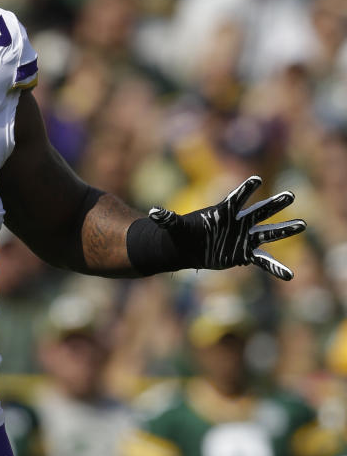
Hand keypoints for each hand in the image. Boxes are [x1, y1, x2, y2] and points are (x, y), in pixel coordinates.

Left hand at [148, 175, 303, 281]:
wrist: (187, 247)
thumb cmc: (182, 234)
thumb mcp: (174, 227)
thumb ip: (167, 219)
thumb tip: (153, 213)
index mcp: (223, 212)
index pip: (237, 198)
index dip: (246, 189)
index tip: (256, 180)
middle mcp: (238, 223)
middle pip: (259, 211)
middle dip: (274, 204)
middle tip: (290, 194)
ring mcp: (243, 238)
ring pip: (267, 233)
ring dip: (284, 230)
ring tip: (302, 224)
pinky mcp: (243, 254)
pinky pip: (263, 261)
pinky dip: (275, 268)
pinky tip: (290, 276)